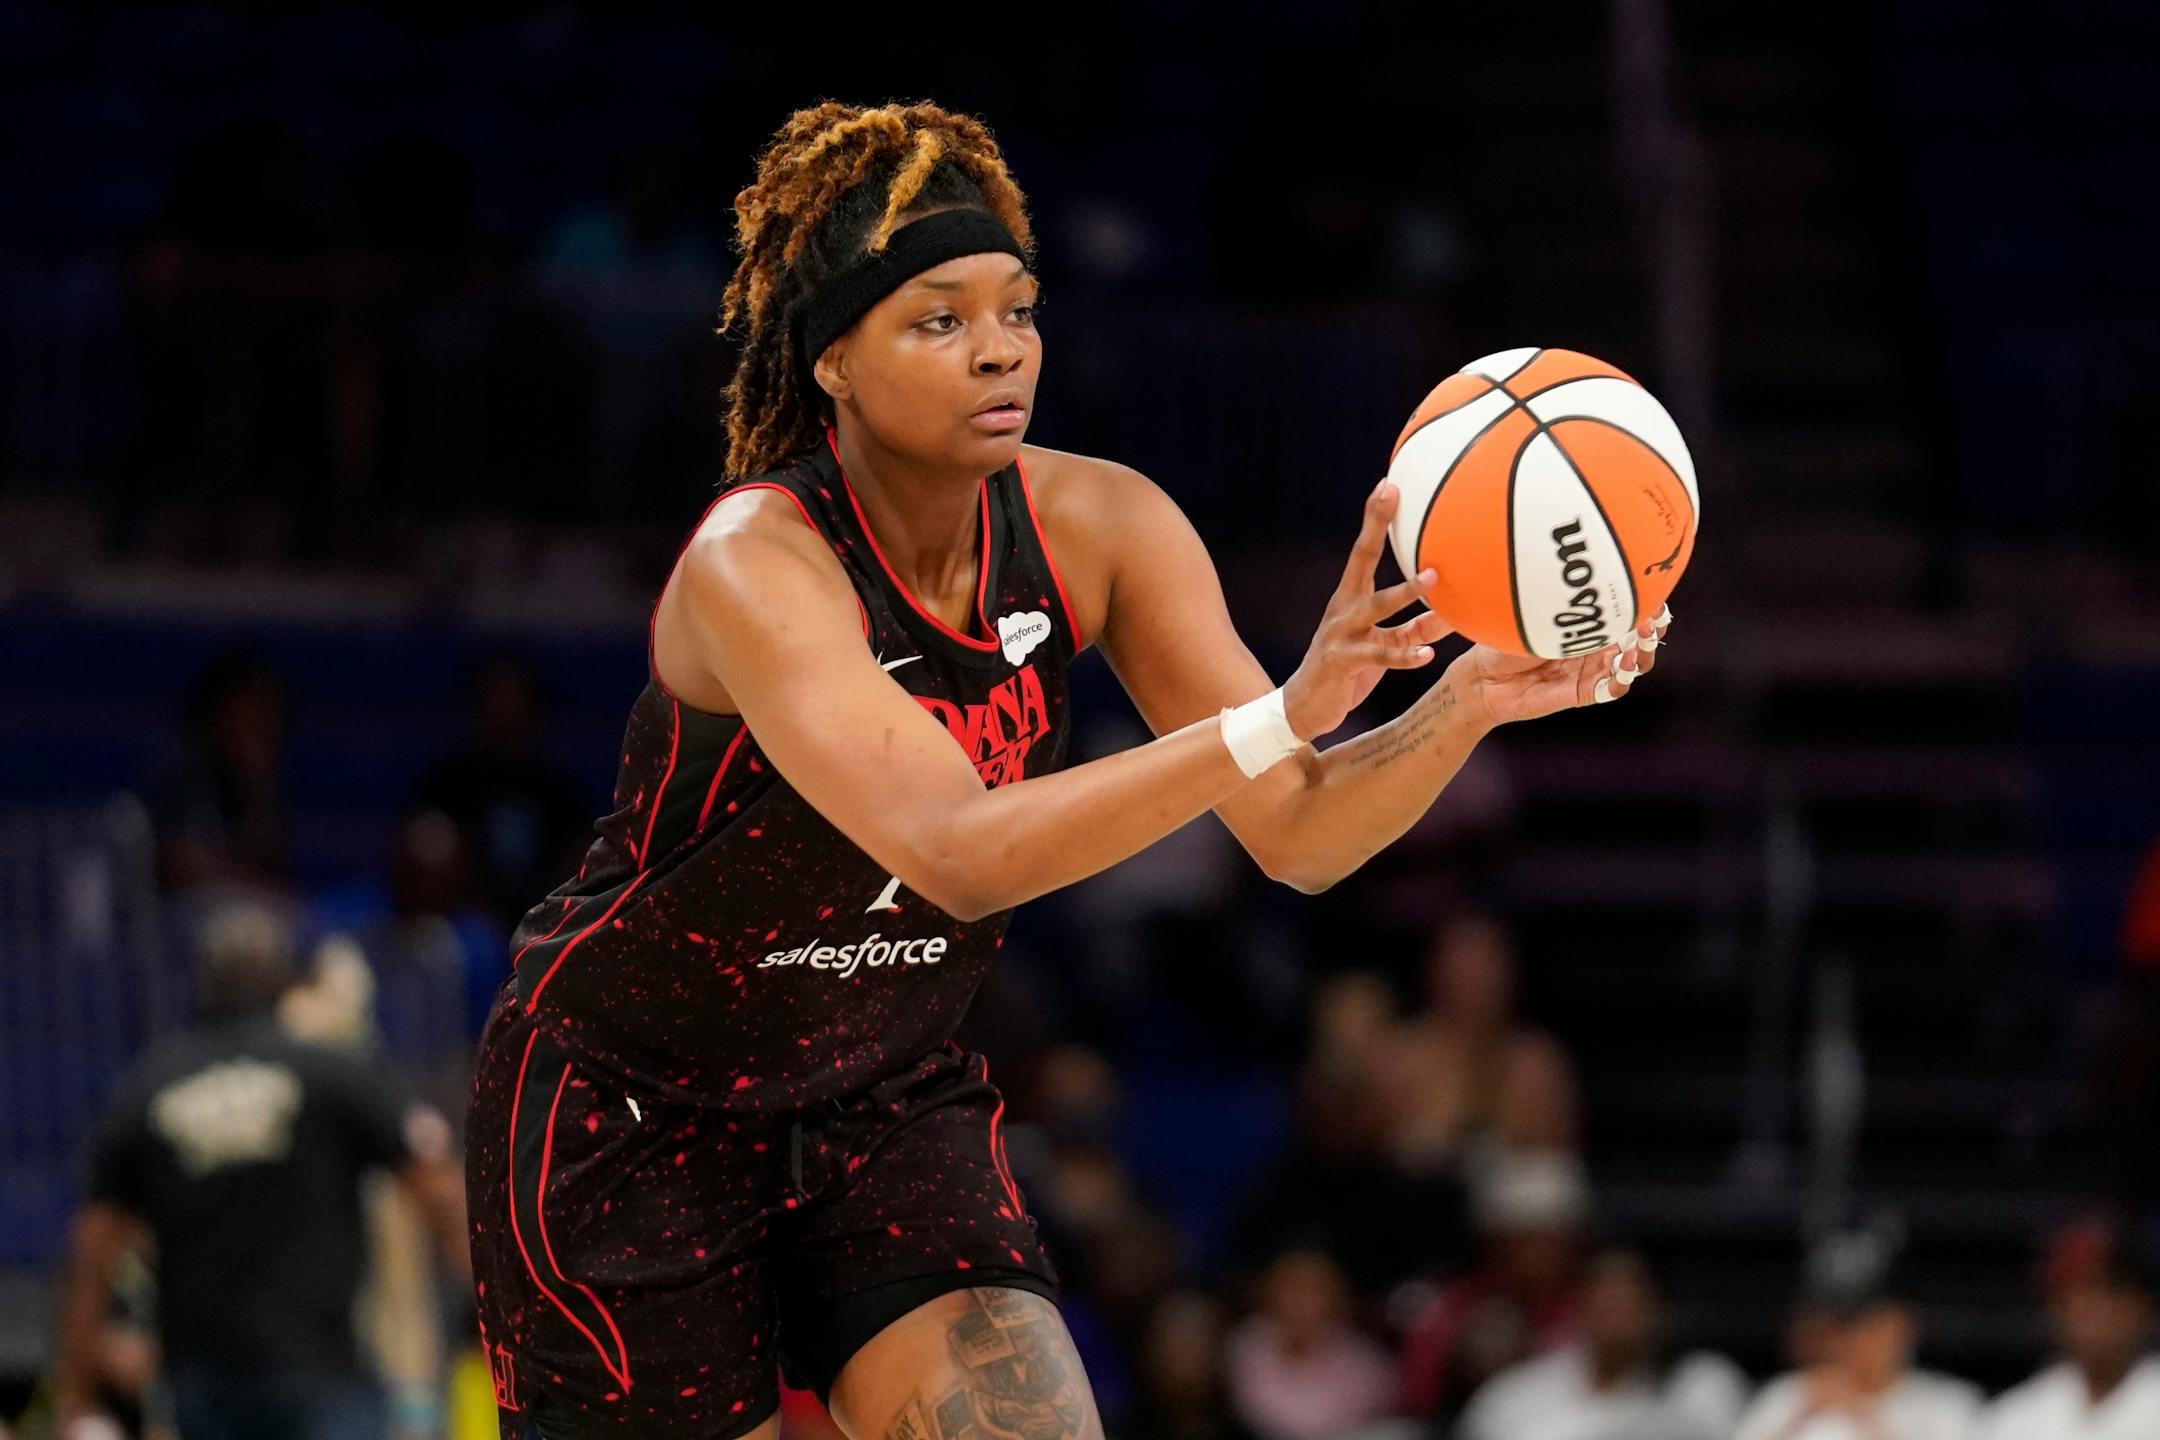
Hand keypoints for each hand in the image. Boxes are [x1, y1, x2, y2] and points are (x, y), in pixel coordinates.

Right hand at [1281, 480, 1453, 741]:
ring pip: (1375, 607)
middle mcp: (1343, 608)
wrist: (1304, 706)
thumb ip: (1415, 629)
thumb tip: (1454, 615)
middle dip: (1375, 526)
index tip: (1388, 484)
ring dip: (1404, 592)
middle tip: (1392, 496)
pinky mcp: (1343, 663)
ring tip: (1433, 580)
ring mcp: (1340, 634)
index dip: (1375, 518)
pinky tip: (1427, 655)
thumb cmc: (1348, 670)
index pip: (1363, 550)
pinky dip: (1404, 656)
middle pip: (1360, 559)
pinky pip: (1378, 657)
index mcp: (1351, 598)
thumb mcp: (1384, 646)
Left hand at [1447, 603, 1671, 727]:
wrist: (1484, 678)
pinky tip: (1621, 666)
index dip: (1646, 600)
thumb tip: (1583, 569)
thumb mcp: (1536, 613)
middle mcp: (1596, 644)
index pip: (1627, 609)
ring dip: (1643, 653)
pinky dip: (1622, 678)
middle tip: (1651, 618)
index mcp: (1588, 621)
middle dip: (1653, 626)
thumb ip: (1562, 600)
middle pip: (1641, 636)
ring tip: (1639, 643)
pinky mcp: (1584, 692)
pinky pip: (1613, 688)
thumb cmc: (1504, 638)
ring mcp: (1592, 669)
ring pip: (1634, 663)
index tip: (1651, 589)